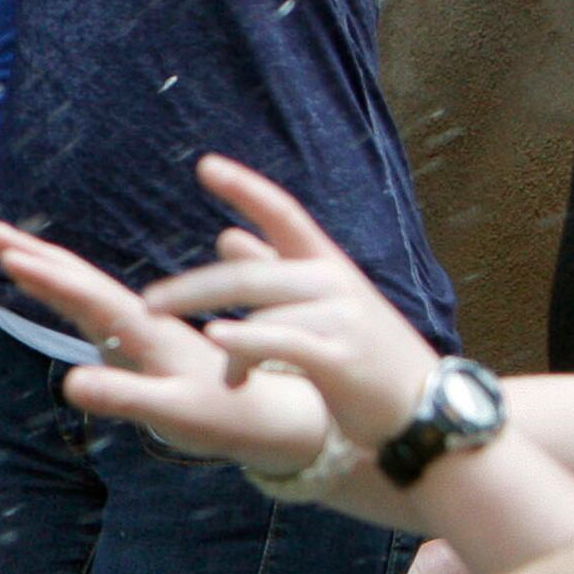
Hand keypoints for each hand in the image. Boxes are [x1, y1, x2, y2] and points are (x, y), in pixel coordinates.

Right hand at [0, 218, 329, 473]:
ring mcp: (143, 333)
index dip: (46, 275)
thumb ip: (124, 396)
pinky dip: (73, 291)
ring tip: (13, 250)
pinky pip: (101, 309)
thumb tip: (70, 382)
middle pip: (83, 281)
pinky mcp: (146, 345)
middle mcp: (142, 323)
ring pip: (90, 291)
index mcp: (146, 332)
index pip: (88, 295)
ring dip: (51, 269)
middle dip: (37, 257)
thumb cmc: (224, 418)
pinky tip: (63, 290)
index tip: (8, 251)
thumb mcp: (172, 413)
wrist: (276, 414)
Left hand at [134, 157, 444, 448]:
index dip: (245, 188)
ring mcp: (340, 318)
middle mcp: (334, 282)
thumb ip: (276, 270)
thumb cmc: (366, 358)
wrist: (425, 408)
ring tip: (224, 377)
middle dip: (193, 289)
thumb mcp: (324, 305)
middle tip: (149, 304)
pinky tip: (220, 347)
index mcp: (328, 264)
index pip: (284, 213)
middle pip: (249, 275)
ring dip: (229, 347)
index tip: (206, 165)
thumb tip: (226, 236)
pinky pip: (282, 342)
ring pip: (261, 313)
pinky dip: (246, 344)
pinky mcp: (339, 358)